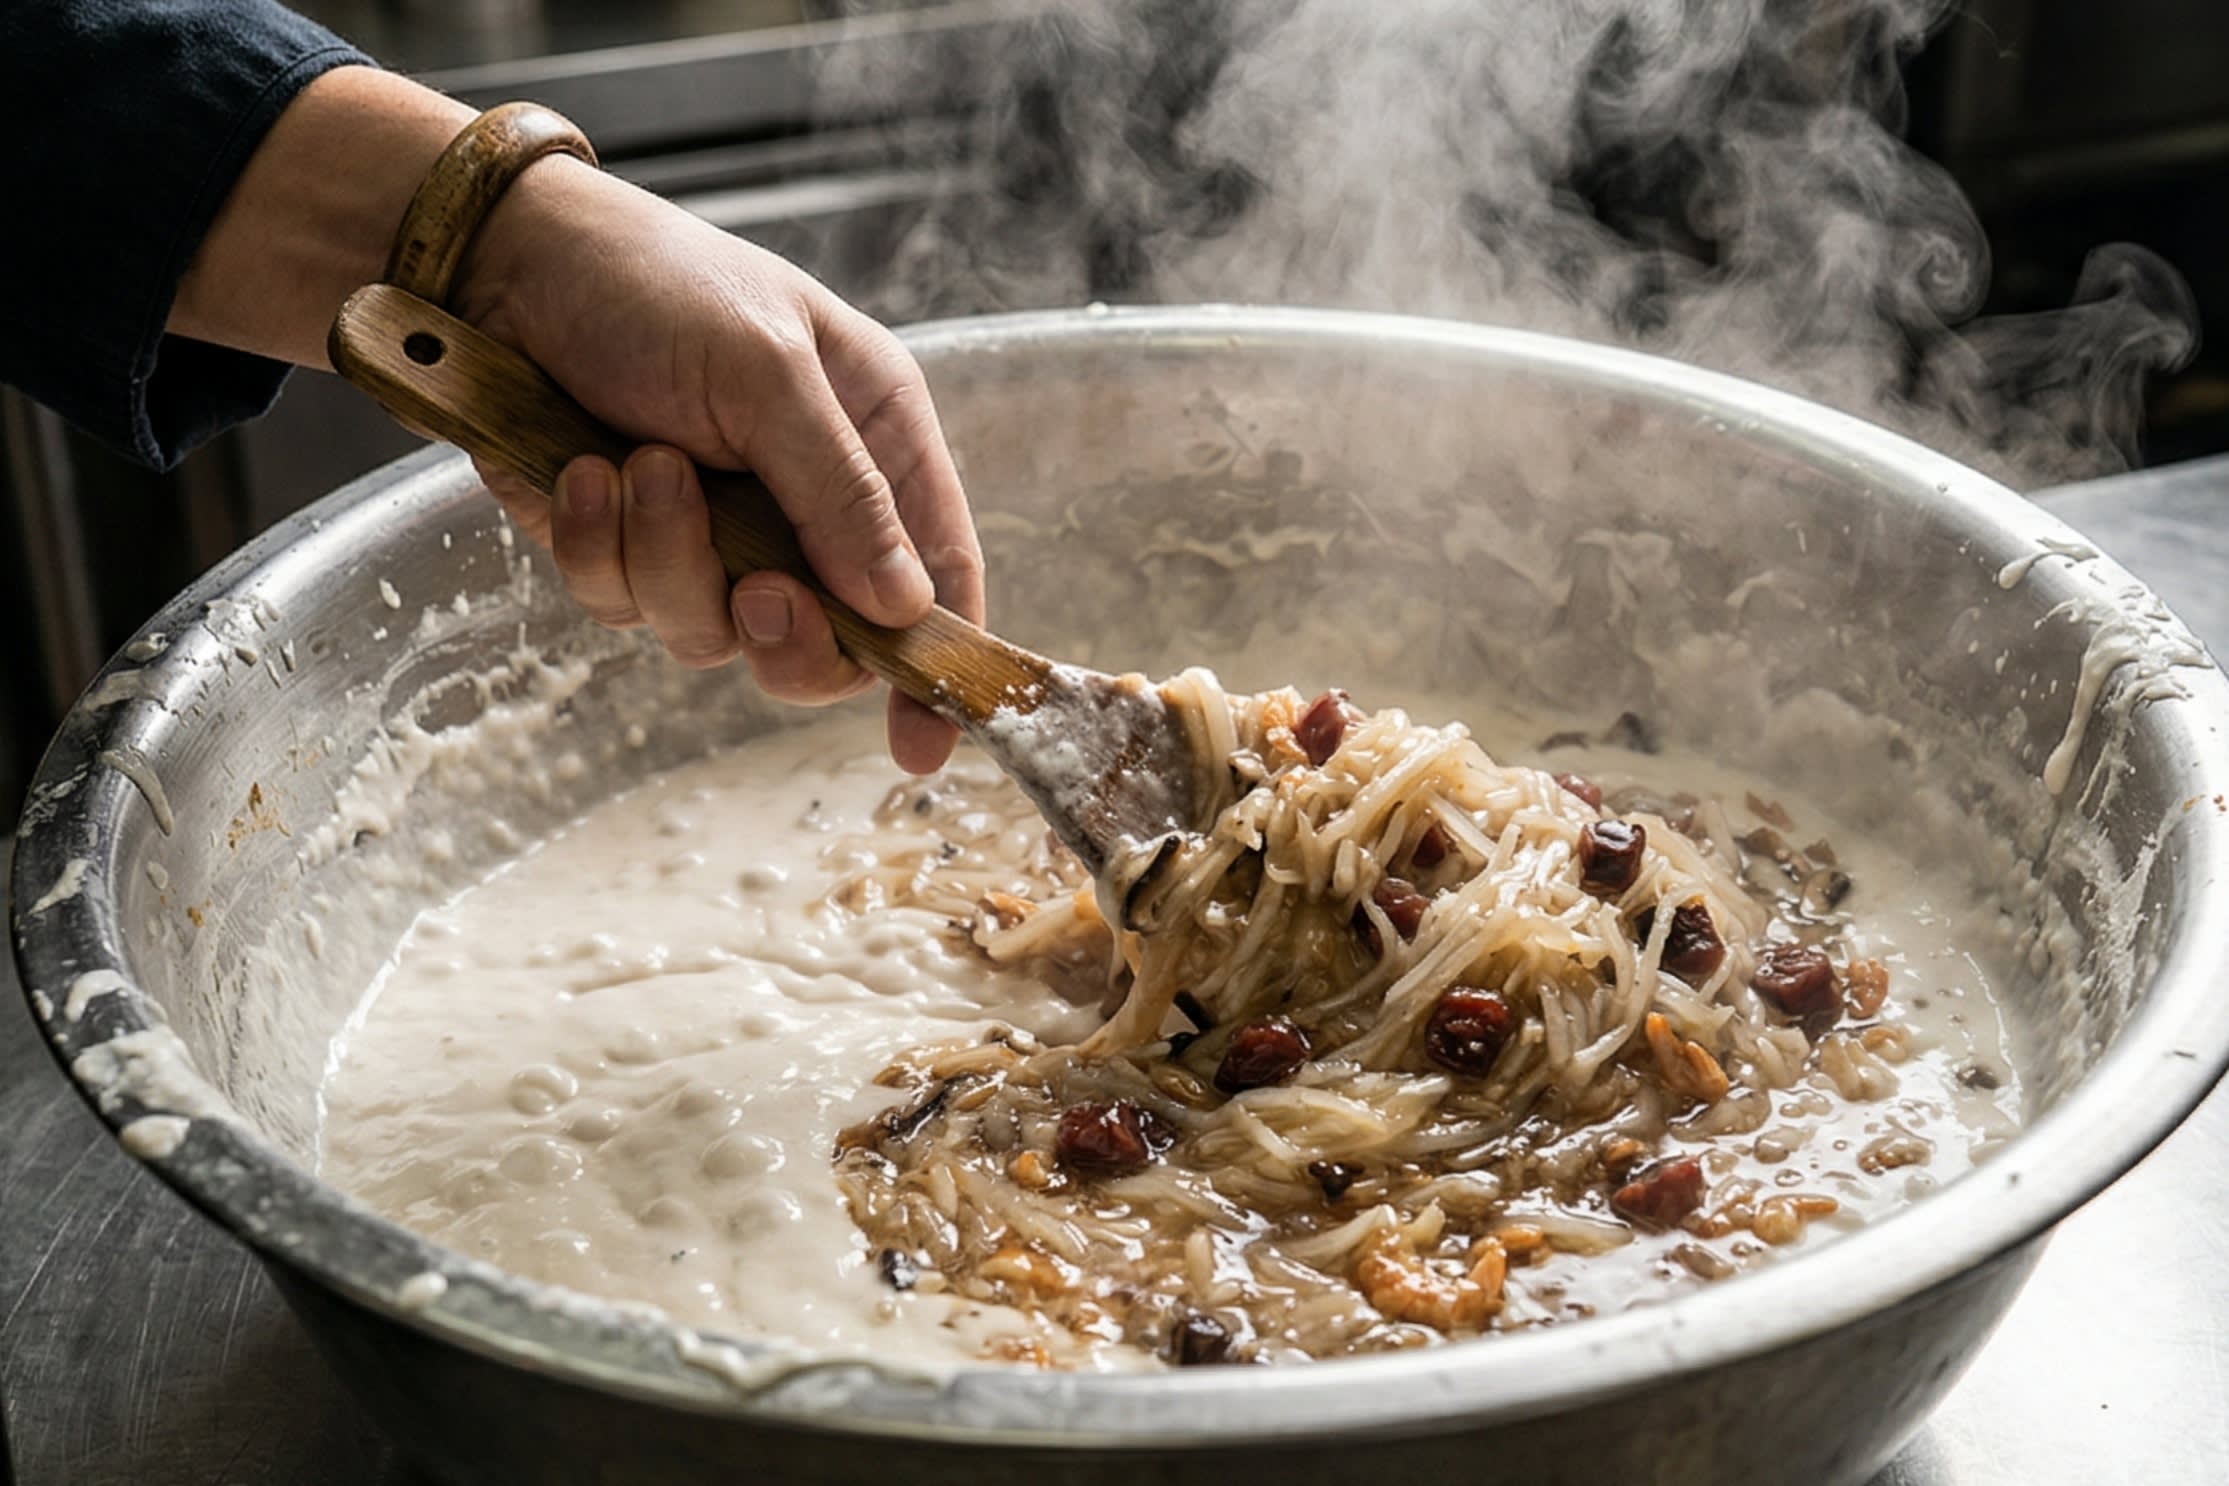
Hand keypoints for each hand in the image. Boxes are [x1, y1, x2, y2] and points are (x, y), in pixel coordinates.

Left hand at [451, 158, 983, 773]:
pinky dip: (596, 545)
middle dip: (787, 635)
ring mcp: (714, 534)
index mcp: (873, 441)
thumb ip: (841, 492)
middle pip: (828, 643)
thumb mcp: (769, 369)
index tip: (922, 748)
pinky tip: (575, 469)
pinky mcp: (627, 548)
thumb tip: (904, 609)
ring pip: (713, 634)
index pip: (935, 577)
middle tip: (756, 591)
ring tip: (636, 464)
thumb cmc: (655, 280)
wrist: (497, 259)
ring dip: (670, 561)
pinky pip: (623, 604)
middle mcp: (804, 501)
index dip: (934, 665)